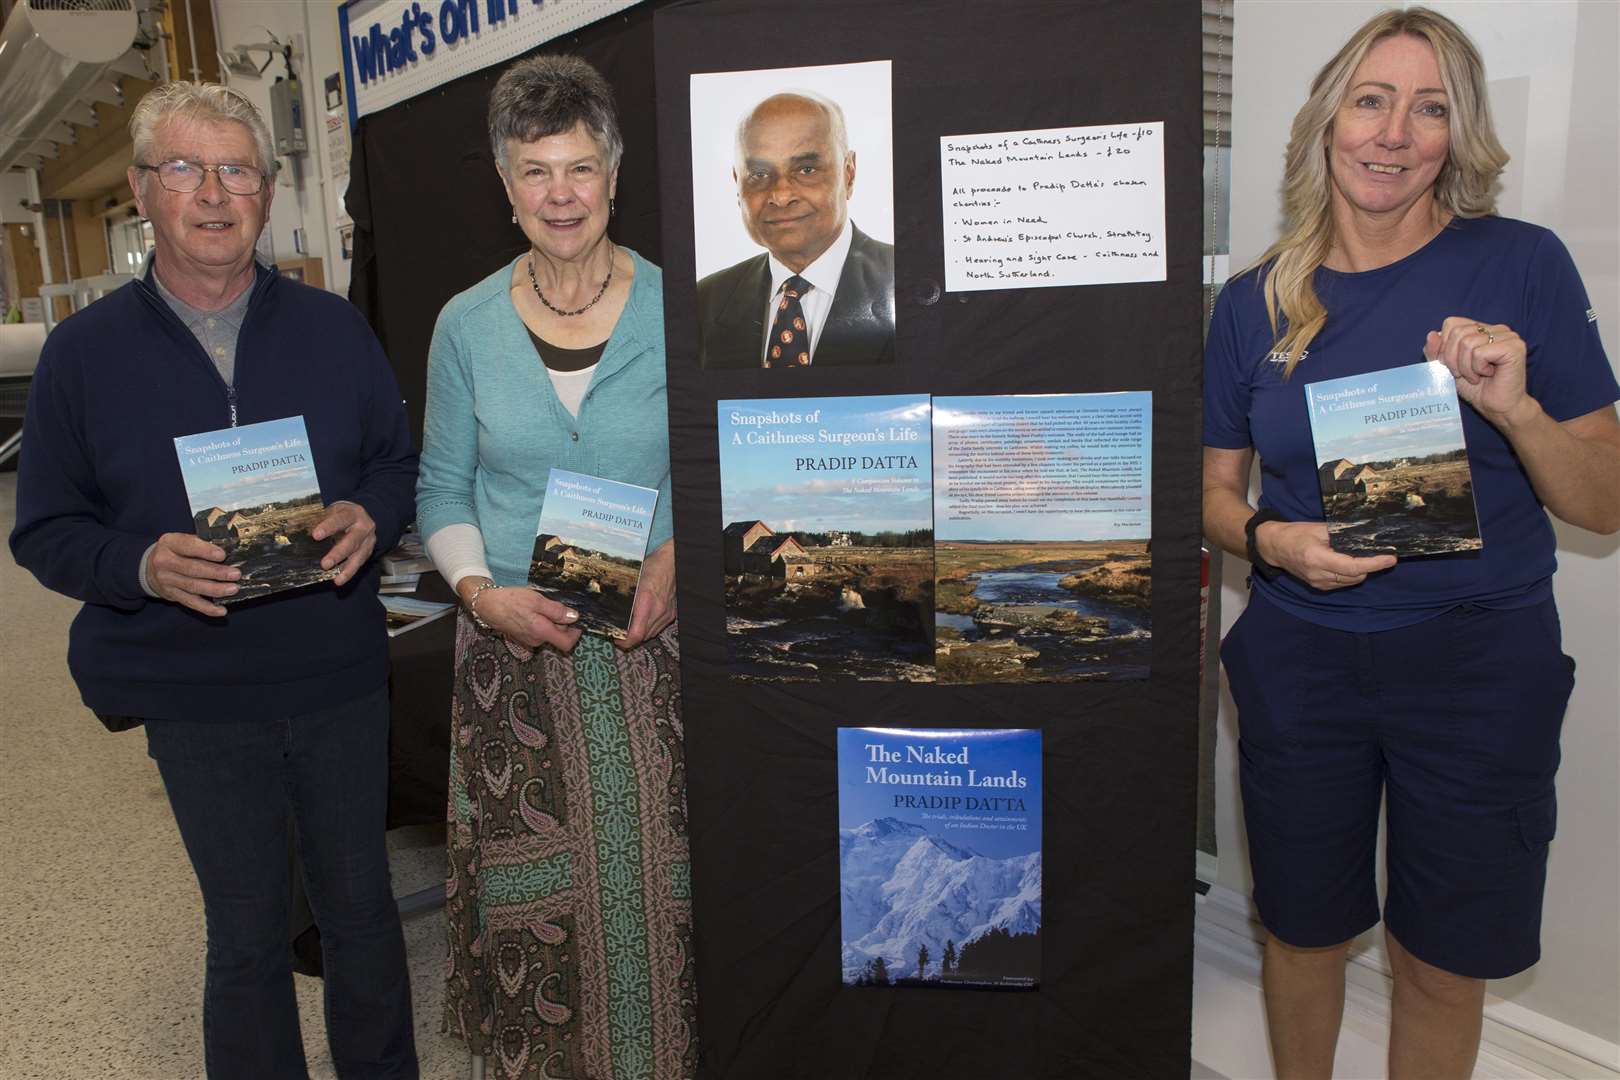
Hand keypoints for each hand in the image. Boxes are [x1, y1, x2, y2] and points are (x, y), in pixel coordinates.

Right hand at [147, 532, 239, 615]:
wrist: (150, 568)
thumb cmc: (176, 551)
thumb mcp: (182, 540)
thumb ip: (201, 543)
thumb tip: (229, 549)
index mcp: (169, 543)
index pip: (187, 546)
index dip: (205, 551)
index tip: (222, 555)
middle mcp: (164, 562)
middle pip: (192, 569)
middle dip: (216, 572)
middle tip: (235, 574)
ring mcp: (166, 580)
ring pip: (193, 587)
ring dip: (215, 589)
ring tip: (233, 589)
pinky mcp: (171, 595)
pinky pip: (191, 603)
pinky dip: (207, 608)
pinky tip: (221, 610)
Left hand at [312, 500, 375, 586]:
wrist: (359, 516)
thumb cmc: (340, 514)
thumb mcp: (330, 512)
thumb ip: (316, 519)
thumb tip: (292, 527)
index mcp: (352, 513)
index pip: (340, 520)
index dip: (328, 527)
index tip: (315, 535)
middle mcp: (364, 527)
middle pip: (351, 541)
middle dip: (338, 554)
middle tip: (324, 564)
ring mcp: (368, 541)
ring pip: (358, 556)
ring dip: (346, 568)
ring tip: (336, 579)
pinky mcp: (368, 552)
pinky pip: (358, 564)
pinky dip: (348, 572)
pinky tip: (339, 580)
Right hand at [463, 580, 581, 651]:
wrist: (486, 605)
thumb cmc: (511, 601)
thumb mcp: (537, 600)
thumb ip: (556, 611)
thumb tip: (574, 617)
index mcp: (542, 633)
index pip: (567, 644)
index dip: (575, 634)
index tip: (576, 621)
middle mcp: (536, 641)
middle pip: (557, 636)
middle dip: (560, 622)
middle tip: (553, 605)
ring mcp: (527, 640)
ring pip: (547, 632)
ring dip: (549, 621)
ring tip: (539, 606)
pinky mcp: (521, 637)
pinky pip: (537, 631)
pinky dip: (539, 622)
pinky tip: (530, 610)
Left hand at [617, 540, 675, 648]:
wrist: (670, 562)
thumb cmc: (651, 567)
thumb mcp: (631, 581)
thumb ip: (622, 598)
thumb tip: (608, 610)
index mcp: (646, 602)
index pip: (636, 634)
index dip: (625, 641)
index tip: (616, 639)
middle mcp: (658, 611)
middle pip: (643, 637)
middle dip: (630, 639)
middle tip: (619, 633)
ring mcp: (666, 613)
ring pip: (651, 634)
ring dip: (640, 634)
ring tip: (630, 627)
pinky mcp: (671, 613)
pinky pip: (658, 627)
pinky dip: (649, 628)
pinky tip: (642, 620)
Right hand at [1255, 519, 1395, 590]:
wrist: (1274, 547)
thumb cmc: (1295, 533)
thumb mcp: (1318, 528)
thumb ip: (1342, 533)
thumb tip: (1366, 534)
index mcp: (1318, 558)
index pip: (1353, 566)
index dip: (1375, 563)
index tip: (1390, 558)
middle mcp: (1319, 575)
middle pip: (1356, 576)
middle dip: (1370, 565)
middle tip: (1378, 552)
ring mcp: (1318, 583)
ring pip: (1351, 581)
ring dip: (1361, 570)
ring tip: (1362, 556)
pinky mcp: (1319, 586)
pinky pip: (1342, 583)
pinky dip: (1350, 574)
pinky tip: (1348, 563)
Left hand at [1425, 316, 1533, 429]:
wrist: (1497, 407)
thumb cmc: (1476, 388)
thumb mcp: (1448, 368)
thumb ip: (1436, 351)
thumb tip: (1431, 334)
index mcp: (1481, 329)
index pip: (1451, 323)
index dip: (1444, 346)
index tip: (1453, 366)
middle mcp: (1496, 328)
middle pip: (1457, 332)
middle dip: (1453, 359)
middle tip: (1466, 374)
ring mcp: (1507, 336)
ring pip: (1467, 343)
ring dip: (1466, 367)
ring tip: (1477, 376)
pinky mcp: (1514, 346)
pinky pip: (1479, 352)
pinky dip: (1477, 368)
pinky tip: (1489, 374)